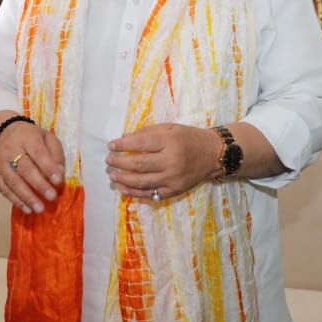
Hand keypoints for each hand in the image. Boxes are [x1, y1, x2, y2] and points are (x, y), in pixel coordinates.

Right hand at [0, 113, 65, 214]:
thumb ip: (56, 154)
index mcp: (27, 137)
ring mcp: (0, 163)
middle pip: (24, 168)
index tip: (58, 181)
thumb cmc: (31, 138)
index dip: (48, 167)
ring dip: (27, 197)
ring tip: (40, 209)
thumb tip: (60, 174)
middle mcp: (11, 149)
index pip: (38, 153)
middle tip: (51, 197)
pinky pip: (4, 189)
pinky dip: (16, 200)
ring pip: (13, 182)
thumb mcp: (47, 138)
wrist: (4, 133)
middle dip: (39, 184)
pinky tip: (27, 209)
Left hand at [105, 123, 220, 200]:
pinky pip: (151, 194)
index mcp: (170, 141)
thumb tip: (124, 139)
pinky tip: (123, 188)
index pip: (140, 143)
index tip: (111, 145)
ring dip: (123, 179)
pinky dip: (135, 192)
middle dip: (119, 162)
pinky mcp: (174, 190)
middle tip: (109, 160)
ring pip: (142, 182)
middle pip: (139, 164)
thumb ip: (147, 133)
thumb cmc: (189, 138)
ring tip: (112, 175)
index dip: (122, 145)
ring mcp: (173, 178)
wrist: (212, 154)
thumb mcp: (170, 128)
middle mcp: (171, 161)